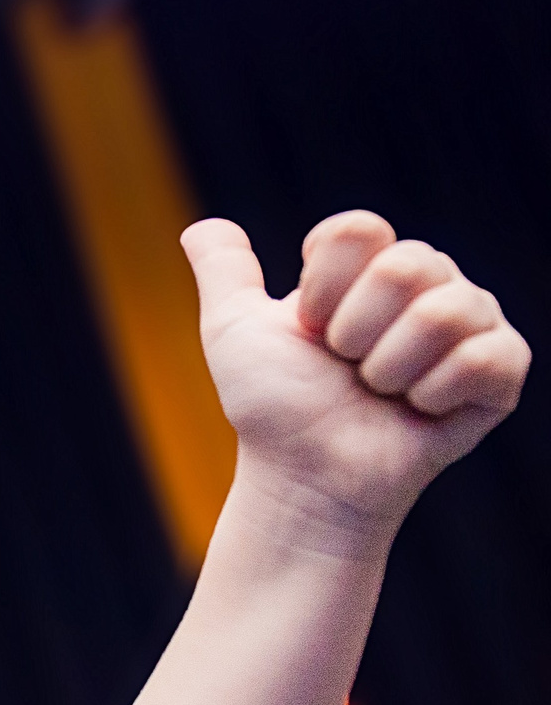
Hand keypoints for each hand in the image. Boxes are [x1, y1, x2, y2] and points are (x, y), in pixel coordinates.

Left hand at [183, 211, 527, 533]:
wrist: (306, 477)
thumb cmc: (274, 406)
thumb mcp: (235, 332)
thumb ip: (225, 271)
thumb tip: (202, 227)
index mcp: (371, 264)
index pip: (359, 231)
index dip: (322, 289)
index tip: (309, 328)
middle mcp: (429, 282)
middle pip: (406, 265)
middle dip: (354, 331)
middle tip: (346, 366)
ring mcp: (471, 322)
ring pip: (444, 311)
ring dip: (389, 367)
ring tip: (378, 391)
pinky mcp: (502, 369)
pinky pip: (484, 357)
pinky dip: (434, 393)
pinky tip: (418, 410)